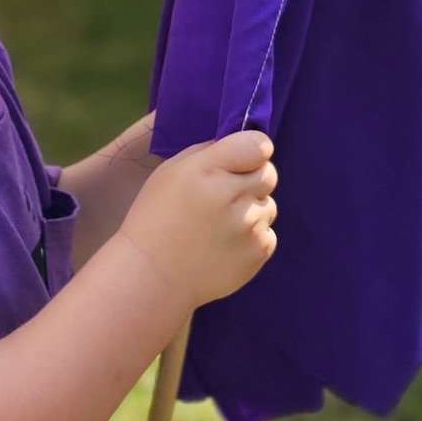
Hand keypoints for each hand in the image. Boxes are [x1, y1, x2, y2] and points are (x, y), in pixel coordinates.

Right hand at [118, 130, 276, 309]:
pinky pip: (268, 233)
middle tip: (226, 195)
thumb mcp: (170, 173)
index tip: (243, 157)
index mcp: (208, 170)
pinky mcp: (258, 251)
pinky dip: (252, 237)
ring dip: (251, 210)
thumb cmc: (156, 218)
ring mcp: (249, 226)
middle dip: (252, 179)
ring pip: (268, 205)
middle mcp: (232, 195)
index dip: (253, 149)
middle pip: (269, 174)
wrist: (152, 276)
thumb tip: (240, 145)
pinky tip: (224, 245)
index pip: (258, 144)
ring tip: (220, 225)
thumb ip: (208, 153)